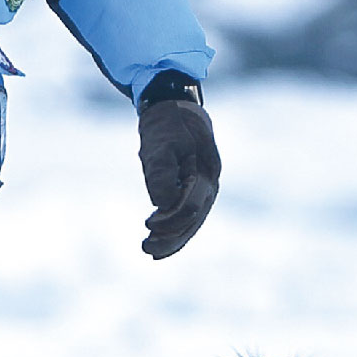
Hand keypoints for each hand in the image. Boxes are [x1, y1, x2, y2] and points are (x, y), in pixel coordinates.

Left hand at [137, 76, 219, 260]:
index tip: (147, 225)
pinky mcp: (194, 185)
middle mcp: (210, 181)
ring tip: (150, 250)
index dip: (170, 219)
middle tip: (146, 248)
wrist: (173, 106)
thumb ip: (161, 172)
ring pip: (193, 219)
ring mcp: (204, 184)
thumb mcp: (160, 143)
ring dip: (173, 237)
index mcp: (206, 171)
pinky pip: (188, 212)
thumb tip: (161, 204)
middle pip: (195, 218)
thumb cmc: (166, 124)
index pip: (192, 205)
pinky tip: (159, 238)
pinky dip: (175, 227)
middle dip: (172, 236)